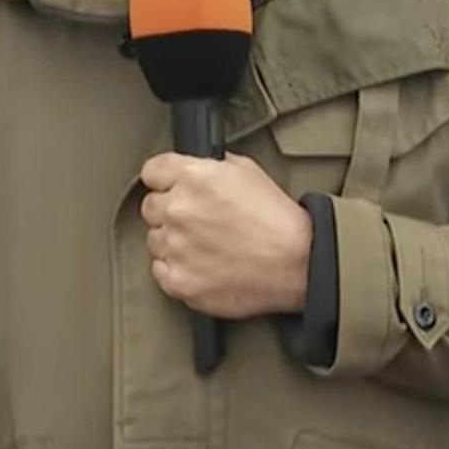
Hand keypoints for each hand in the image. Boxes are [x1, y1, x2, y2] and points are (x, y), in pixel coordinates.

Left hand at [139, 153, 311, 318]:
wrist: (298, 262)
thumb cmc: (278, 219)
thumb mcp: (248, 171)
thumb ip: (212, 167)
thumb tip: (198, 168)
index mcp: (194, 177)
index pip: (151, 171)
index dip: (163, 179)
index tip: (169, 187)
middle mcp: (179, 210)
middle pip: (149, 207)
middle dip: (170, 211)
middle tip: (197, 221)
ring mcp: (176, 248)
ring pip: (154, 240)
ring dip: (173, 242)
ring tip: (206, 247)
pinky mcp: (179, 281)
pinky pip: (160, 271)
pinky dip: (176, 269)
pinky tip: (201, 266)